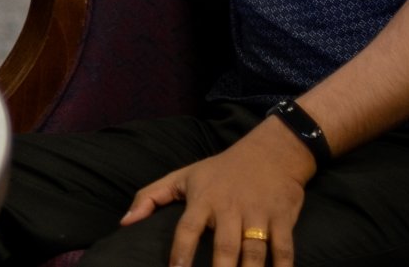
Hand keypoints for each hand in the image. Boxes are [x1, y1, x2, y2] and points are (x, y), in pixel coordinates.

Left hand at [120, 118, 316, 266]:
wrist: (270, 152)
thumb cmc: (220, 171)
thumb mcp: (182, 177)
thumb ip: (151, 197)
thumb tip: (124, 222)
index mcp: (203, 199)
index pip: (188, 228)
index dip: (181, 251)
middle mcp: (230, 207)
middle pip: (225, 245)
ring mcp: (258, 214)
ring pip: (254, 250)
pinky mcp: (282, 218)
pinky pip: (284, 248)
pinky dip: (283, 266)